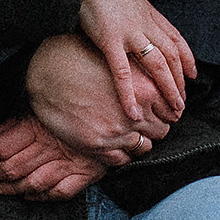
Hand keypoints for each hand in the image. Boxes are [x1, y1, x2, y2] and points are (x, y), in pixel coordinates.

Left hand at [0, 115, 104, 199]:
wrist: (121, 115)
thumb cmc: (79, 109)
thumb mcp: (44, 107)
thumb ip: (19, 122)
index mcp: (41, 127)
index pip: (6, 145)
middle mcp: (54, 146)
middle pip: (15, 165)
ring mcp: (70, 162)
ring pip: (34, 181)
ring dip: (12, 188)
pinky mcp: (86, 174)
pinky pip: (61, 191)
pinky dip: (43, 196)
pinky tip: (28, 196)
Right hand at [25, 28, 178, 163]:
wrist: (46, 73)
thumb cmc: (80, 60)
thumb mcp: (120, 62)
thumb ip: (143, 76)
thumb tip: (159, 88)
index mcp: (145, 90)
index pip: (172, 110)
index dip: (166, 111)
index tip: (160, 111)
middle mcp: (136, 114)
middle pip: (162, 131)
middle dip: (155, 127)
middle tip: (144, 122)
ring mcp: (117, 133)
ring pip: (144, 147)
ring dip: (139, 141)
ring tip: (129, 132)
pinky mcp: (99, 146)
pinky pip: (122, 159)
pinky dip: (122, 153)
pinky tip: (114, 142)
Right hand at [76, 0, 196, 128]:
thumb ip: (134, 10)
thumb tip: (134, 17)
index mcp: (149, 13)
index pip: (176, 39)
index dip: (187, 58)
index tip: (193, 75)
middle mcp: (145, 24)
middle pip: (171, 56)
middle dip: (180, 81)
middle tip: (183, 102)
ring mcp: (129, 32)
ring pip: (157, 64)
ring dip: (168, 88)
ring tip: (173, 109)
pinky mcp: (109, 39)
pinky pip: (122, 71)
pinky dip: (129, 93)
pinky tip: (133, 110)